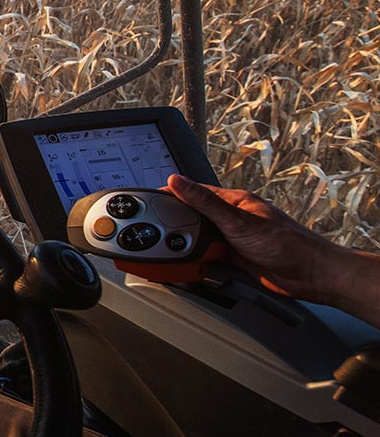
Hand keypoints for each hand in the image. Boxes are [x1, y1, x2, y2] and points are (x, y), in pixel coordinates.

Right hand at [163, 175, 350, 305]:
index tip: (146, 200)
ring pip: (198, 240)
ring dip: (186, 247)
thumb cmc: (287, 244)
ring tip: (171, 253)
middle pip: (192, 218)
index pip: (193, 193)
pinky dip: (197, 263)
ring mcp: (233, 240)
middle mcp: (231, 219)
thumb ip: (205, 202)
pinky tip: (191, 267)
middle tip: (153, 232)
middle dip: (174, 225)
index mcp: (233, 202)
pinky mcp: (235, 260)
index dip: (169, 195)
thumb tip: (178, 181)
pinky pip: (207, 259)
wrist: (311, 276)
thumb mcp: (238, 220)